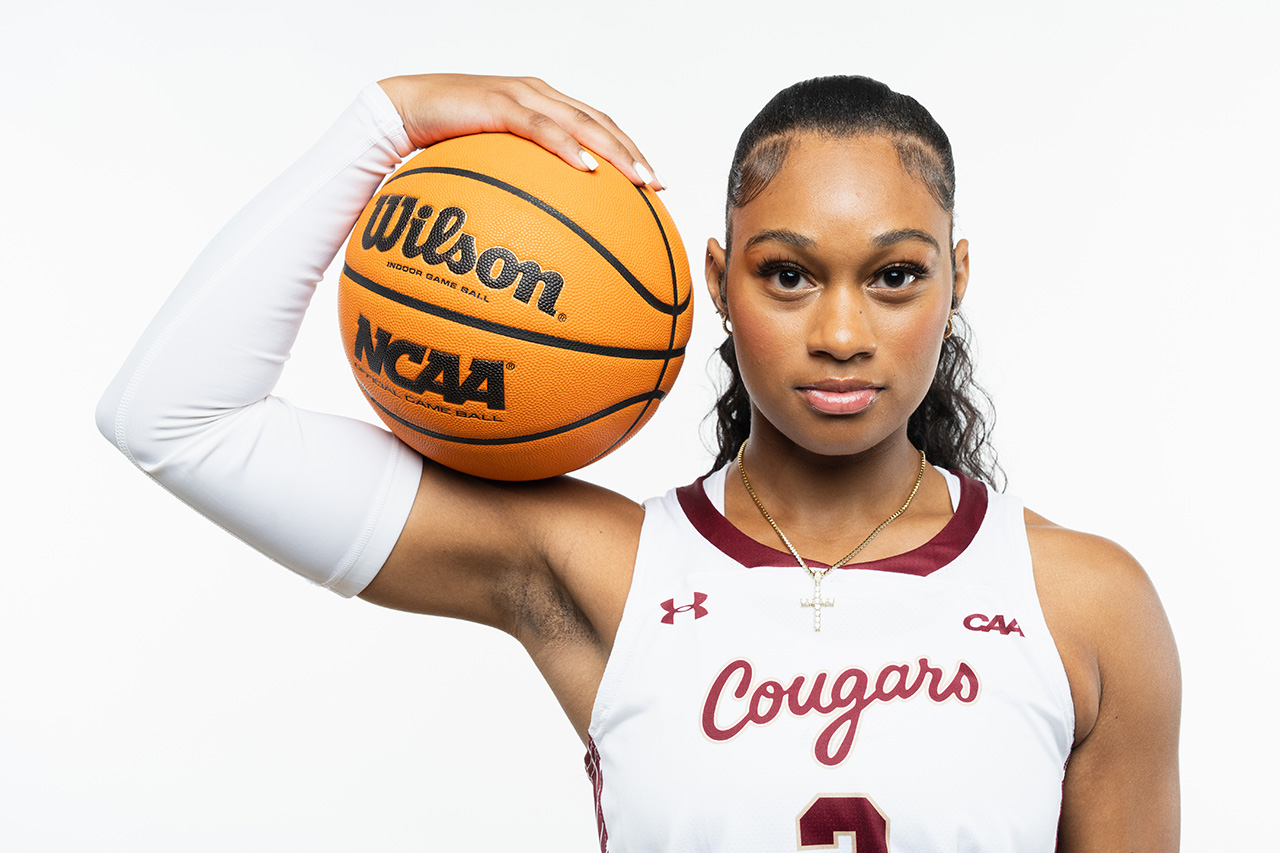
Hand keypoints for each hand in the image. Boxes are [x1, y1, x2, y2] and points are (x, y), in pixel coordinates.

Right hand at [377, 73, 662, 189]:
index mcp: (542, 106)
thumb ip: (515, 185)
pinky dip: (566, 146)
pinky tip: (586, 168)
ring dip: (613, 150)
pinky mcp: (499, 103)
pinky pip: (540, 127)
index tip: (652, 185)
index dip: (627, 151)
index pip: (597, 125)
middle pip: (599, 121)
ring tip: (636, 179)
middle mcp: (539, 95)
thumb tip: (534, 233)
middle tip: (655, 186)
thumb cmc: (442, 144)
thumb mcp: (487, 167)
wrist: (400, 111)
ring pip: (580, 121)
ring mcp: (521, 96)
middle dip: (631, 153)